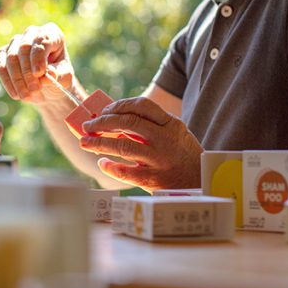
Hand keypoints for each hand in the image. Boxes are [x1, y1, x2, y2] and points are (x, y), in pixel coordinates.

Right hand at [0, 23, 76, 103]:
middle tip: (35, 89)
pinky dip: (8, 82)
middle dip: (27, 70)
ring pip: (11, 57)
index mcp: (51, 34)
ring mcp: (16, 42)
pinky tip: (16, 94)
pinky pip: (1, 66)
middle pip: (24, 47)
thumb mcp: (65, 78)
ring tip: (27, 96)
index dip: (38, 57)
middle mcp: (32, 34)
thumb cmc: (59, 78)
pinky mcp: (3, 54)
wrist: (48, 87)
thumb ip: (59, 75)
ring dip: (18, 79)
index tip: (39, 74)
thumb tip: (48, 74)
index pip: (41, 40)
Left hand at [79, 97, 202, 190]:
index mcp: (171, 124)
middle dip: (102, 123)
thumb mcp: (174, 134)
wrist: (203, 182)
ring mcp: (160, 160)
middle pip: (127, 123)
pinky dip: (111, 167)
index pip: (141, 106)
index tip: (104, 111)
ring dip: (99, 143)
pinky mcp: (155, 180)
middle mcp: (165, 139)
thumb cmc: (183, 155)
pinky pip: (127, 172)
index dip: (119, 106)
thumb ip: (151, 127)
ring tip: (85, 143)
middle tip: (87, 126)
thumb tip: (114, 123)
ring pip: (123, 147)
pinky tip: (102, 163)